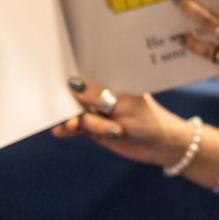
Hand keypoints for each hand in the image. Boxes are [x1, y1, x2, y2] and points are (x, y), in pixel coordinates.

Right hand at [52, 80, 193, 170]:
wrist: (161, 146)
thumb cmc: (149, 120)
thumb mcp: (124, 106)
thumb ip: (99, 97)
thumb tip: (74, 85)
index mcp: (113, 81)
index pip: (89, 73)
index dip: (74, 74)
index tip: (58, 76)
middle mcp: (103, 95)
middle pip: (77, 94)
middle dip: (68, 100)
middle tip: (65, 110)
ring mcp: (98, 112)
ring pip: (77, 113)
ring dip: (72, 119)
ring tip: (71, 126)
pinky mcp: (95, 129)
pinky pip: (78, 128)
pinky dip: (69, 130)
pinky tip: (60, 132)